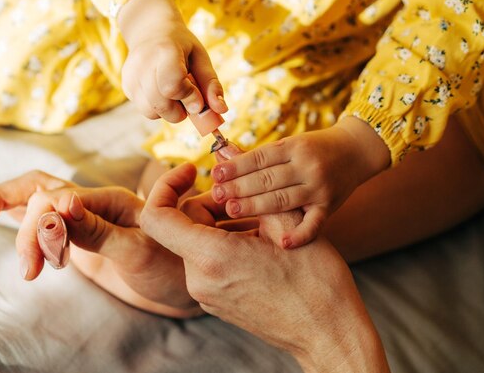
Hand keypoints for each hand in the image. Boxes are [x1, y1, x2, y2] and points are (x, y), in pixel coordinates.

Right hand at [0, 170, 199, 316]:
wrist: (183, 284)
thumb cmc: (171, 266)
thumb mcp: (139, 251)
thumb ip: (99, 231)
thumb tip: (60, 206)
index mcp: (109, 200)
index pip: (60, 201)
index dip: (41, 227)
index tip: (35, 263)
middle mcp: (92, 202)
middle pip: (40, 191)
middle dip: (11, 210)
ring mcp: (80, 216)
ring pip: (34, 198)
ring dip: (2, 203)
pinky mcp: (73, 233)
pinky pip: (39, 215)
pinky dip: (11, 209)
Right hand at [117, 0, 226, 122]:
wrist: (150, 29)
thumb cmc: (181, 45)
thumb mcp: (201, 58)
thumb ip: (211, 84)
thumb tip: (222, 110)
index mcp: (165, 50)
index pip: (172, 85)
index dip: (189, 98)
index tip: (199, 100)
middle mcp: (143, 63)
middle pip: (162, 103)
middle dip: (181, 110)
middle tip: (189, 99)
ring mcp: (131, 75)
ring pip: (152, 112)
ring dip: (169, 111)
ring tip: (175, 94)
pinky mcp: (126, 85)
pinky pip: (145, 110)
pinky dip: (158, 108)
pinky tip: (162, 91)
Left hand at [140, 163, 389, 372]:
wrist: (328, 333)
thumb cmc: (315, 281)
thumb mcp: (287, 222)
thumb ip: (251, 187)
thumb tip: (228, 150)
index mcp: (211, 257)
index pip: (156, 217)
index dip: (165, 186)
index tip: (192, 171)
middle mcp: (200, 279)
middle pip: (183, 225)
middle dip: (209, 202)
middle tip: (247, 196)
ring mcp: (206, 294)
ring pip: (196, 242)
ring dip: (221, 223)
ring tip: (262, 222)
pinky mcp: (216, 301)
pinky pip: (207, 262)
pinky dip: (225, 243)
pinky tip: (259, 242)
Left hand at [210, 117, 389, 247]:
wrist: (358, 152)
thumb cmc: (315, 149)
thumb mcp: (290, 144)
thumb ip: (259, 156)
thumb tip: (221, 153)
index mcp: (294, 147)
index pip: (261, 158)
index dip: (237, 166)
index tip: (216, 174)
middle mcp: (308, 167)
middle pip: (268, 178)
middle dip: (240, 186)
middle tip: (217, 194)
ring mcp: (320, 188)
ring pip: (284, 199)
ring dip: (257, 205)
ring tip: (233, 209)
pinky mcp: (330, 207)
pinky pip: (315, 223)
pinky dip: (301, 234)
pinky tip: (283, 243)